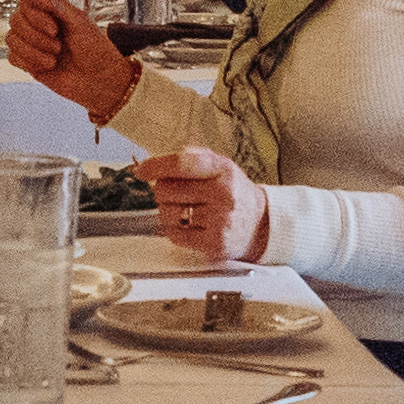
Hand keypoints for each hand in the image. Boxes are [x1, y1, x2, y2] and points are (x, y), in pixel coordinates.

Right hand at [6, 0, 135, 122]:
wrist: (99, 80)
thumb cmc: (95, 49)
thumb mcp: (80, 21)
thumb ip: (56, 4)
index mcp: (51, 12)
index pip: (26, 1)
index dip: (34, 13)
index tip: (54, 28)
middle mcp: (38, 26)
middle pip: (15, 20)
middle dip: (35, 36)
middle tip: (59, 47)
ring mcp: (32, 44)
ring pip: (11, 39)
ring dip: (33, 51)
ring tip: (55, 58)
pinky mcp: (28, 63)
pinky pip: (12, 58)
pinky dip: (29, 62)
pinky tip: (47, 66)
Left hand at [135, 144, 268, 262]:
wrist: (260, 224)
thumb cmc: (233, 193)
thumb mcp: (220, 167)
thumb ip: (190, 159)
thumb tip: (150, 165)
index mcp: (223, 170)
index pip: (183, 163)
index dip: (157, 166)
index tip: (142, 171)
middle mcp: (224, 194)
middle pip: (167, 189)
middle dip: (164, 191)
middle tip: (178, 194)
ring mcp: (220, 220)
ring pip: (167, 213)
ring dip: (168, 212)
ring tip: (186, 210)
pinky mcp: (215, 244)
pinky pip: (175, 235)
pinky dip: (176, 230)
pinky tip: (191, 225)